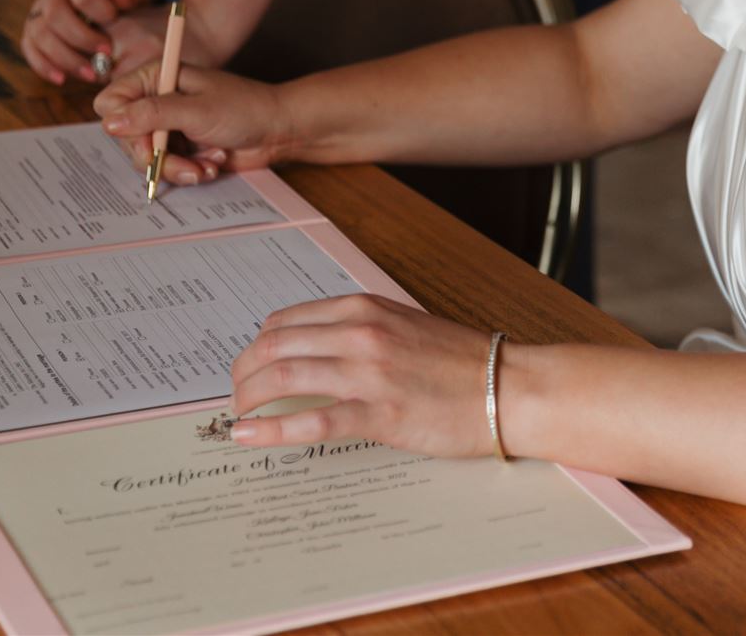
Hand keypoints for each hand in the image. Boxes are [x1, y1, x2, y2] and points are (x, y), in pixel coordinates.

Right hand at [21, 0, 152, 85]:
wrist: (98, 2)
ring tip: (92, 74)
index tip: (113, 18)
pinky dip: (44, 66)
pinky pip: (29, 49)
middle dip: (81, 37)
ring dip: (66, 58)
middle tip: (106, 52)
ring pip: (40, 34)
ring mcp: (39, 14)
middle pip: (55, 13)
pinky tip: (62, 79)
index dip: (95, 5)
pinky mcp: (32, 34)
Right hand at [93, 60, 289, 182]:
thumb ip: (152, 115)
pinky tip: (211, 165)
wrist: (278, 130)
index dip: (121, 123)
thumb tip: (109, 122)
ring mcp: (167, 126)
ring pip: (144, 158)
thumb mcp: (196, 110)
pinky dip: (188, 171)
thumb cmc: (245, 109)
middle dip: (153, 155)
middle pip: (125, 136)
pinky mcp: (180, 148)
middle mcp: (156, 100)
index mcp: (156, 77)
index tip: (143, 139)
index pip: (111, 101)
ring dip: (175, 167)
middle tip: (179, 161)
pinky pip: (166, 168)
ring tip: (204, 166)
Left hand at [225, 295, 499, 456]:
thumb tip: (317, 349)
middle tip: (236, 395)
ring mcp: (368, 373)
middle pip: (273, 346)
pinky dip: (270, 430)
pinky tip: (247, 437)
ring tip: (237, 416)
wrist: (510, 386)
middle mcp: (360, 333)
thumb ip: (361, 330)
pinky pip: (311, 420)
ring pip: (282, 377)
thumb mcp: (405, 326)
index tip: (250, 366)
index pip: (285, 320)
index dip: (257, 346)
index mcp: (365, 308)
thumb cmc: (463, 361)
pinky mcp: (379, 414)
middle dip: (243, 372)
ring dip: (247, 398)